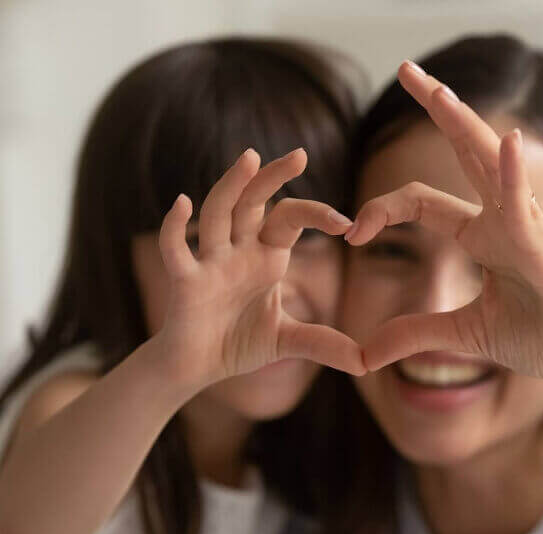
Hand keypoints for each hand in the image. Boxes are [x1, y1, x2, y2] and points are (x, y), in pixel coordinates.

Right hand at [154, 148, 364, 391]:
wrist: (197, 369)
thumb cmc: (238, 344)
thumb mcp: (289, 342)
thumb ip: (324, 344)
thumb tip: (368, 363)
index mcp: (266, 256)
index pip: (290, 219)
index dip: (316, 214)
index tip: (347, 223)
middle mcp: (238, 250)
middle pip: (254, 202)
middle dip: (273, 178)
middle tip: (300, 154)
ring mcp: (210, 261)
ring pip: (218, 213)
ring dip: (231, 185)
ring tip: (250, 158)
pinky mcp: (185, 281)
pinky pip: (175, 248)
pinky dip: (175, 226)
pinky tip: (182, 203)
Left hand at [348, 61, 542, 414]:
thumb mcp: (468, 335)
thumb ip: (417, 334)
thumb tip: (364, 354)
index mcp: (485, 237)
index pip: (422, 203)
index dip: (380, 210)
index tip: (350, 234)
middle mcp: (505, 221)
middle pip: (463, 153)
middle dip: (436, 110)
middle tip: (405, 67)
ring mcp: (528, 230)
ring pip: (491, 165)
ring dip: (465, 125)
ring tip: (438, 90)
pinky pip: (524, 208)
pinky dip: (513, 174)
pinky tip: (507, 142)